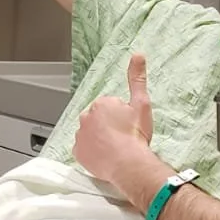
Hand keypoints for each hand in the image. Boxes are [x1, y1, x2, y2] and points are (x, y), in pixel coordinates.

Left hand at [73, 54, 154, 189]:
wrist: (129, 164)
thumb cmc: (136, 135)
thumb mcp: (141, 104)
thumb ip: (137, 78)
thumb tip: (137, 55)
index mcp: (101, 103)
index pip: (110, 107)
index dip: (121, 117)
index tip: (128, 126)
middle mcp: (86, 116)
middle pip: (98, 120)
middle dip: (108, 126)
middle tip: (122, 137)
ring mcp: (80, 135)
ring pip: (90, 134)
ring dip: (99, 139)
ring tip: (115, 148)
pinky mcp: (77, 152)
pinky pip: (84, 150)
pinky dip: (92, 152)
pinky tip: (104, 156)